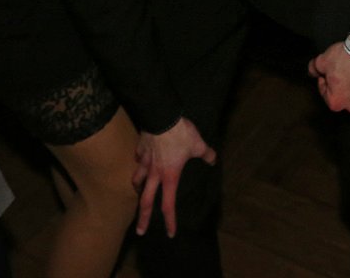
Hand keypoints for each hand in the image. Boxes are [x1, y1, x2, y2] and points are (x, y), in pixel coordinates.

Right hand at [133, 118, 216, 236]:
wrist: (162, 115)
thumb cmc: (181, 134)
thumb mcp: (199, 145)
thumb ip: (206, 155)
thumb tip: (213, 159)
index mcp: (170, 176)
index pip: (168, 205)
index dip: (170, 221)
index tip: (170, 233)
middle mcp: (155, 173)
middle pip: (145, 201)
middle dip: (143, 218)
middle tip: (140, 231)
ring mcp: (144, 161)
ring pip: (137, 180)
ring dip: (137, 188)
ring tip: (138, 191)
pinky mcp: (140, 148)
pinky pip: (137, 159)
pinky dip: (139, 163)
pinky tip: (140, 161)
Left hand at [308, 40, 349, 113]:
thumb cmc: (344, 58)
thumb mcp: (322, 61)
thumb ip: (314, 69)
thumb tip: (312, 72)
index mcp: (336, 102)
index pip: (325, 93)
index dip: (324, 80)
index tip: (328, 71)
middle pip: (345, 99)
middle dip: (342, 88)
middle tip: (343, 72)